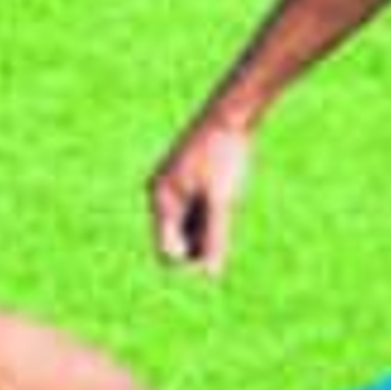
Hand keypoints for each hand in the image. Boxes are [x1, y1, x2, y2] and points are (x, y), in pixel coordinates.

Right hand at [147, 111, 253, 273]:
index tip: (217, 250)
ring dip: (208, 229)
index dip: (191, 262)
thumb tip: (211, 275)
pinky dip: (210, 215)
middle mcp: (161, 196)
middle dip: (200, 243)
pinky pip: (194, 213)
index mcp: (161, 200)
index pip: (167, 252)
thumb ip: (216, 237)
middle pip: (177, 242)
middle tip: (224, 218)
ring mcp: (172, 189)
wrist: (229, 114)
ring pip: (188, 228)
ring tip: (224, 201)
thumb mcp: (221, 200)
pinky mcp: (186, 182)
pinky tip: (225, 195)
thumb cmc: (223, 155)